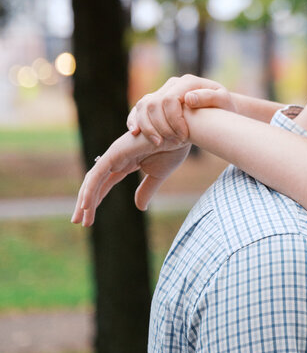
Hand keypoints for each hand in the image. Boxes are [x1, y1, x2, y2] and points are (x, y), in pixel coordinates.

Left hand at [72, 131, 190, 225]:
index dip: (95, 201)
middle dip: (85, 202)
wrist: (182, 131)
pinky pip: (97, 174)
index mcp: (126, 163)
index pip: (104, 184)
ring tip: (80, 218)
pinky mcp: (115, 153)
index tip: (89, 220)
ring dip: (84, 200)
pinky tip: (86, 205)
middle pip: (94, 183)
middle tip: (77, 221)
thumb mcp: (158, 175)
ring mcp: (114, 155)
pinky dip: (90, 189)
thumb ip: (146, 190)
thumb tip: (139, 207)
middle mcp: (117, 158)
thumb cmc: (173, 147)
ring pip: (92, 180)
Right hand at [127, 75, 234, 143]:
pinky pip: (138, 109)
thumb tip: (189, 99)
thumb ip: (209, 97)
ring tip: (159, 143)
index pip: (169, 100)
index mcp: (187, 82)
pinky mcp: (155, 102)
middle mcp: (172, 84)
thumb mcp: (223, 101)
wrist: (219, 107)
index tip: (184, 138)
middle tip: (174, 143)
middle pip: (154, 104)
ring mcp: (161, 92)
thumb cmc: (223, 106)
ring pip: (143, 106)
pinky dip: (134, 120)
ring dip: (148, 127)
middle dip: (161, 127)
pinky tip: (136, 133)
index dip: (173, 121)